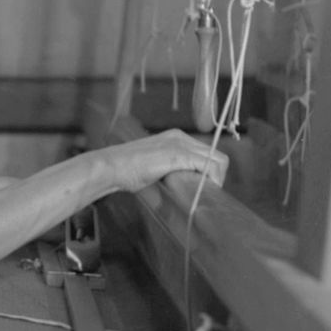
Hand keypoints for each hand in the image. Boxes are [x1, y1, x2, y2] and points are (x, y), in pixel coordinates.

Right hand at [98, 128, 228, 192]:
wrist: (112, 166)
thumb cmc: (127, 170)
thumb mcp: (154, 165)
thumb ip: (169, 169)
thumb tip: (183, 184)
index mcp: (175, 137)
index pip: (206, 152)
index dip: (209, 171)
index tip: (203, 187)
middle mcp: (180, 137)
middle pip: (216, 155)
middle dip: (217, 176)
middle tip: (206, 193)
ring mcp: (180, 144)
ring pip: (218, 160)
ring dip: (217, 180)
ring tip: (204, 194)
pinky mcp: (178, 154)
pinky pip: (209, 166)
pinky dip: (212, 180)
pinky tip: (201, 190)